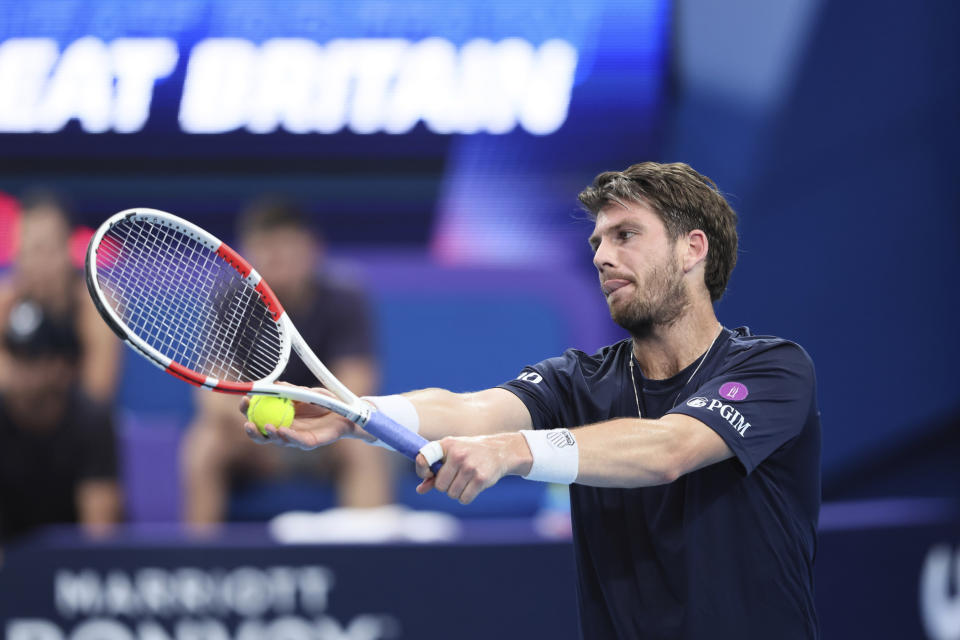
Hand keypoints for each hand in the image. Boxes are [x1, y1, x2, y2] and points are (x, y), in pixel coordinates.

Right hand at [240, 385, 372, 449]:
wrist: (347, 411)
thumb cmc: (325, 402)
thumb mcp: (306, 392)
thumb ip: (291, 390)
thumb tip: (274, 384)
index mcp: (281, 416)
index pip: (259, 416)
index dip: (248, 411)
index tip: (243, 400)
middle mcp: (285, 429)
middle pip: (263, 434)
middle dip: (252, 430)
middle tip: (247, 422)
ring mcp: (297, 438)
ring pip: (278, 440)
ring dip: (269, 435)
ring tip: (265, 427)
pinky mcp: (310, 443)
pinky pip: (297, 441)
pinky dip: (288, 436)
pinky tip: (281, 431)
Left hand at [414, 433, 532, 504]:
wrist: (499, 451)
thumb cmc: (469, 453)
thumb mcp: (451, 455)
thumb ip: (434, 471)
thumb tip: (420, 490)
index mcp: (447, 445)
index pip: (423, 459)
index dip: (422, 471)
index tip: (428, 474)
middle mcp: (458, 455)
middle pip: (440, 485)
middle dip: (445, 486)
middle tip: (455, 478)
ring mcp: (470, 467)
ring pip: (452, 494)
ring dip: (457, 492)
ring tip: (465, 481)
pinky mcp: (481, 478)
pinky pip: (464, 499)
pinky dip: (466, 497)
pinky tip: (472, 487)